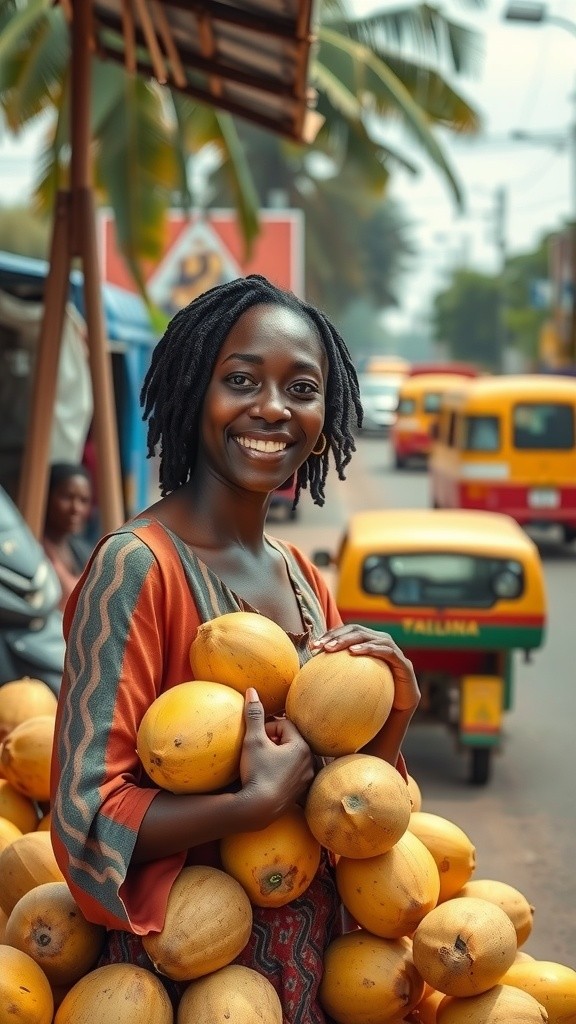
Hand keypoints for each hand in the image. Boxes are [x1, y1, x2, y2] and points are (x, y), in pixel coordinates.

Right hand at [239, 688, 314, 826]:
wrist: (258, 809)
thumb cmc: (257, 772)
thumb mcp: (253, 740)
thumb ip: (254, 714)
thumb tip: (252, 691)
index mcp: (302, 746)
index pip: (284, 725)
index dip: (267, 728)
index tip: (255, 738)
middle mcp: (309, 761)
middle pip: (289, 739)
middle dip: (273, 740)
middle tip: (258, 750)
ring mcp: (306, 778)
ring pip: (291, 756)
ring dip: (277, 755)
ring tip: (262, 763)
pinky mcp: (300, 791)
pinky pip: (292, 772)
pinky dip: (281, 770)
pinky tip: (268, 777)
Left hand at [311, 625, 419, 712]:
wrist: (396, 716)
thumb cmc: (369, 701)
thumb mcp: (347, 687)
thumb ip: (331, 679)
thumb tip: (302, 679)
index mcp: (368, 644)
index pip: (346, 633)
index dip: (330, 635)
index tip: (312, 646)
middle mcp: (381, 643)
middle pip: (357, 630)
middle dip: (337, 636)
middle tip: (322, 646)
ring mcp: (394, 651)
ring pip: (370, 637)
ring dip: (350, 639)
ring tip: (333, 647)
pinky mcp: (405, 664)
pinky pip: (387, 651)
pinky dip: (370, 648)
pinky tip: (354, 651)